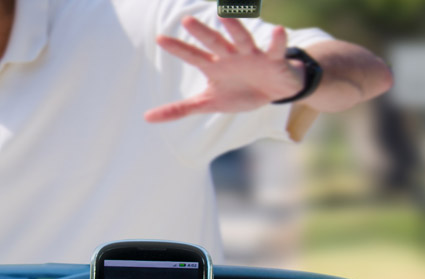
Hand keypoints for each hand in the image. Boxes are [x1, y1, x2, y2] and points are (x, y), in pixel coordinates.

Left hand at [145, 17, 303, 122]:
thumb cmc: (240, 93)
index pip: (193, 55)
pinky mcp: (273, 60)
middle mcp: (231, 55)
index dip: (178, 48)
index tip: (160, 39)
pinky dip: (277, 41)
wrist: (275, 91)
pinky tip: (278, 30)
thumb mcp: (209, 103)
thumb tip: (146, 117)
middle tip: (186, 21)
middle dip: (202, 33)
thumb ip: (180, 108)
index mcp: (214, 65)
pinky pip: (276, 49)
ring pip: (242, 39)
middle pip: (214, 42)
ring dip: (234, 28)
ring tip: (225, 15)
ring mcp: (252, 55)